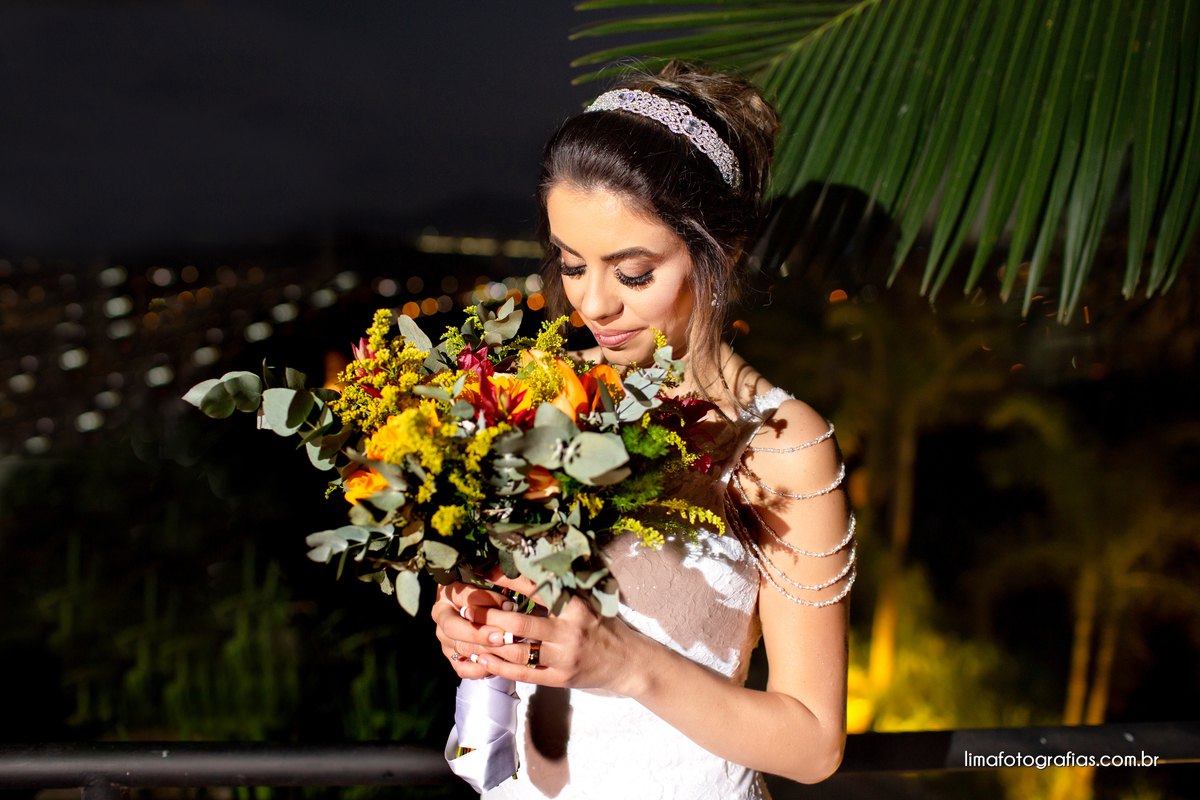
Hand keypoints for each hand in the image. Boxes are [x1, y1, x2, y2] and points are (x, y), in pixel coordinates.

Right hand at [430, 581, 517, 679]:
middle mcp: (441, 615)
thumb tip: (509, 608)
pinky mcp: (450, 656)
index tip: (508, 606)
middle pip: (452, 627)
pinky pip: (462, 668)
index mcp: (449, 593)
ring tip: (508, 650)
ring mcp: (443, 638)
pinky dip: (480, 668)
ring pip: (459, 648)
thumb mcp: (489, 588)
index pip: (464, 596)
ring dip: (485, 651)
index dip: (487, 601)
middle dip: (479, 633)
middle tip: (502, 636)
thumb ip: (496, 594)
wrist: (474, 613)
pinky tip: (498, 663)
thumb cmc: (486, 595)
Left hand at [452, 573, 643, 695]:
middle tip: (466, 606)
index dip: (507, 580)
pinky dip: (500, 667)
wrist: (628, 661)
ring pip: (518, 651)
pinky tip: (482, 659)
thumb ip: (560, 590)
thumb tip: (526, 568)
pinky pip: (524, 673)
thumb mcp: (587, 601)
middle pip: (520, 623)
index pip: (535, 589)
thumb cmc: (603, 626)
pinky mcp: (560, 679)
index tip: (484, 572)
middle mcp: (569, 632)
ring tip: (468, 633)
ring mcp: (564, 658)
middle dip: (489, 615)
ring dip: (489, 643)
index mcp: (575, 607)